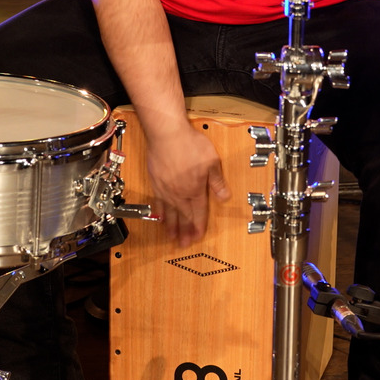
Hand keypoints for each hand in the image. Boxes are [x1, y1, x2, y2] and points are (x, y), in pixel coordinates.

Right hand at [143, 118, 230, 246]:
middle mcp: (179, 193)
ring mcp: (166, 189)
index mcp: (195, 189)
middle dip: (185, 231)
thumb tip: (224, 197)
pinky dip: (160, 212)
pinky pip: (158, 202)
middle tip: (184, 244)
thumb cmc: (189, 144)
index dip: (199, 225)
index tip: (198, 236)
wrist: (167, 134)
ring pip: (170, 212)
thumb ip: (217, 181)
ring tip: (172, 238)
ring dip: (172, 226)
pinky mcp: (156, 182)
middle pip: (183, 216)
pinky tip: (160, 218)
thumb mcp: (212, 161)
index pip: (198, 212)